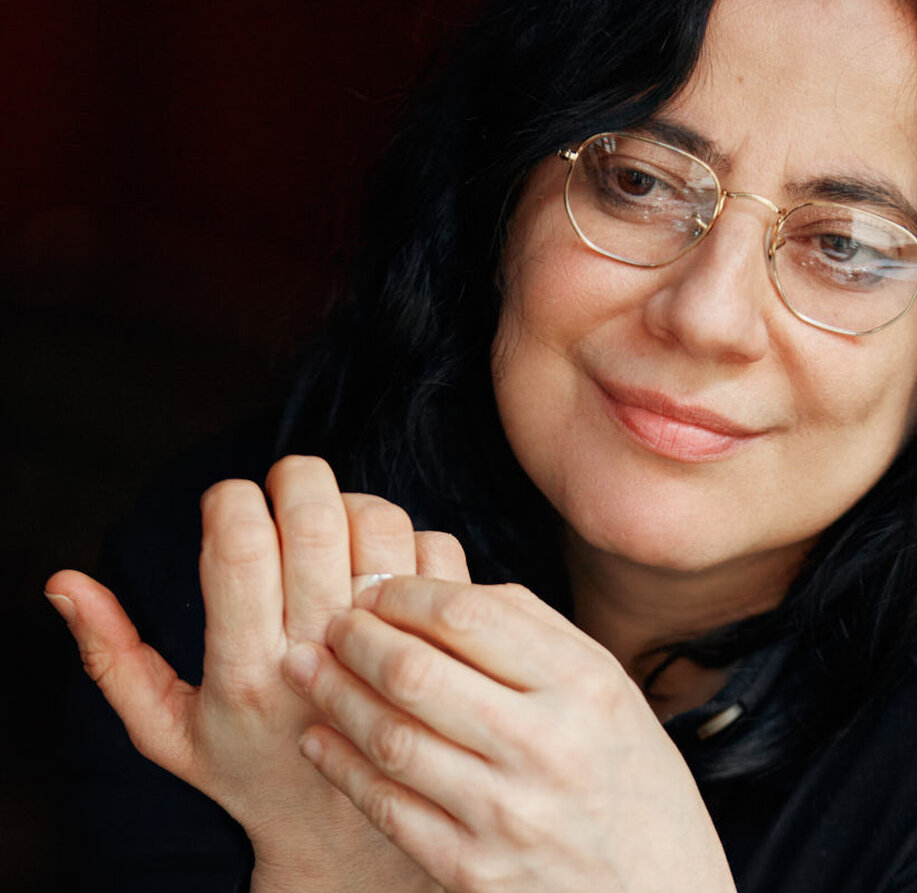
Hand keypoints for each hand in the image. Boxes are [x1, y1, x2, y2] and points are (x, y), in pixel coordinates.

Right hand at [46, 455, 441, 891]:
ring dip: (355, 503)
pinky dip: (411, 537)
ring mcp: (387, 651)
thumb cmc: (249, 772)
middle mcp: (320, 658)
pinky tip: (384, 561)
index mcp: (245, 671)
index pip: (238, 550)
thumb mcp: (166, 732)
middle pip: (315, 520)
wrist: (346, 837)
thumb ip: (114, 658)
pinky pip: (436, 551)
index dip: (231, 499)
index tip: (230, 501)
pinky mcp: (439, 646)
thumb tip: (64, 583)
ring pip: (380, 524)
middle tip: (287, 485)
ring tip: (334, 524)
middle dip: (296, 478)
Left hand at [281, 572, 737, 892]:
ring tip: (308, 666)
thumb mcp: (613, 693)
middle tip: (334, 623)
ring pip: (392, 737)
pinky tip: (319, 738)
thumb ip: (536, 636)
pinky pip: (388, 807)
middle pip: (417, 672)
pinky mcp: (474, 871)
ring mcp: (507, 813)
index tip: (380, 589)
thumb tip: (441, 594)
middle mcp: (548, 745)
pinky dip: (342, 766)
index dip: (405, 594)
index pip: (469, 616)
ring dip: (335, 694)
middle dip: (357, 638)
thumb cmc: (634, 783)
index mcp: (586, 686)